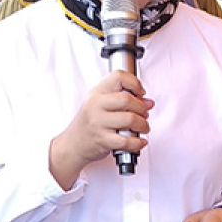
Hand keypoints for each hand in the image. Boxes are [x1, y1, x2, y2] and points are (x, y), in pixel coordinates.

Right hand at [49, 72, 152, 188]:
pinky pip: (126, 141)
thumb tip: (148, 102)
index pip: (118, 77)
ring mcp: (98, 122)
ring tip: (143, 127)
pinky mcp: (102, 140)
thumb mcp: (101, 104)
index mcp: (97, 92)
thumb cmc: (90, 122)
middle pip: (127, 99)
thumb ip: (124, 99)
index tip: (140, 92)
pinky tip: (140, 141)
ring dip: (143, 125)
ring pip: (130, 119)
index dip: (135, 83)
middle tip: (144, 113)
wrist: (73, 144)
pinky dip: (137, 142)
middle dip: (142, 108)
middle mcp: (96, 105)